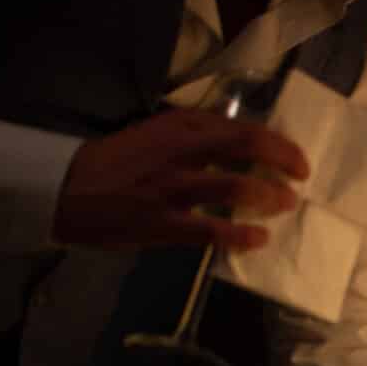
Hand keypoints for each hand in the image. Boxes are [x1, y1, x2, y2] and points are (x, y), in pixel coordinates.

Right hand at [52, 108, 310, 250]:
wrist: (65, 189)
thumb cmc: (116, 162)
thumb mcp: (155, 133)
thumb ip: (194, 134)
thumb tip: (240, 141)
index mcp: (179, 127)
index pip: (241, 127)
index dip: (277, 142)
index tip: (294, 156)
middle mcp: (179, 151)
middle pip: (246, 147)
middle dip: (283, 160)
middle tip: (301, 176)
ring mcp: (171, 188)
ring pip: (235, 187)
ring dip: (269, 196)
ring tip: (286, 204)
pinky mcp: (162, 223)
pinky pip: (212, 230)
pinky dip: (241, 235)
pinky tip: (258, 238)